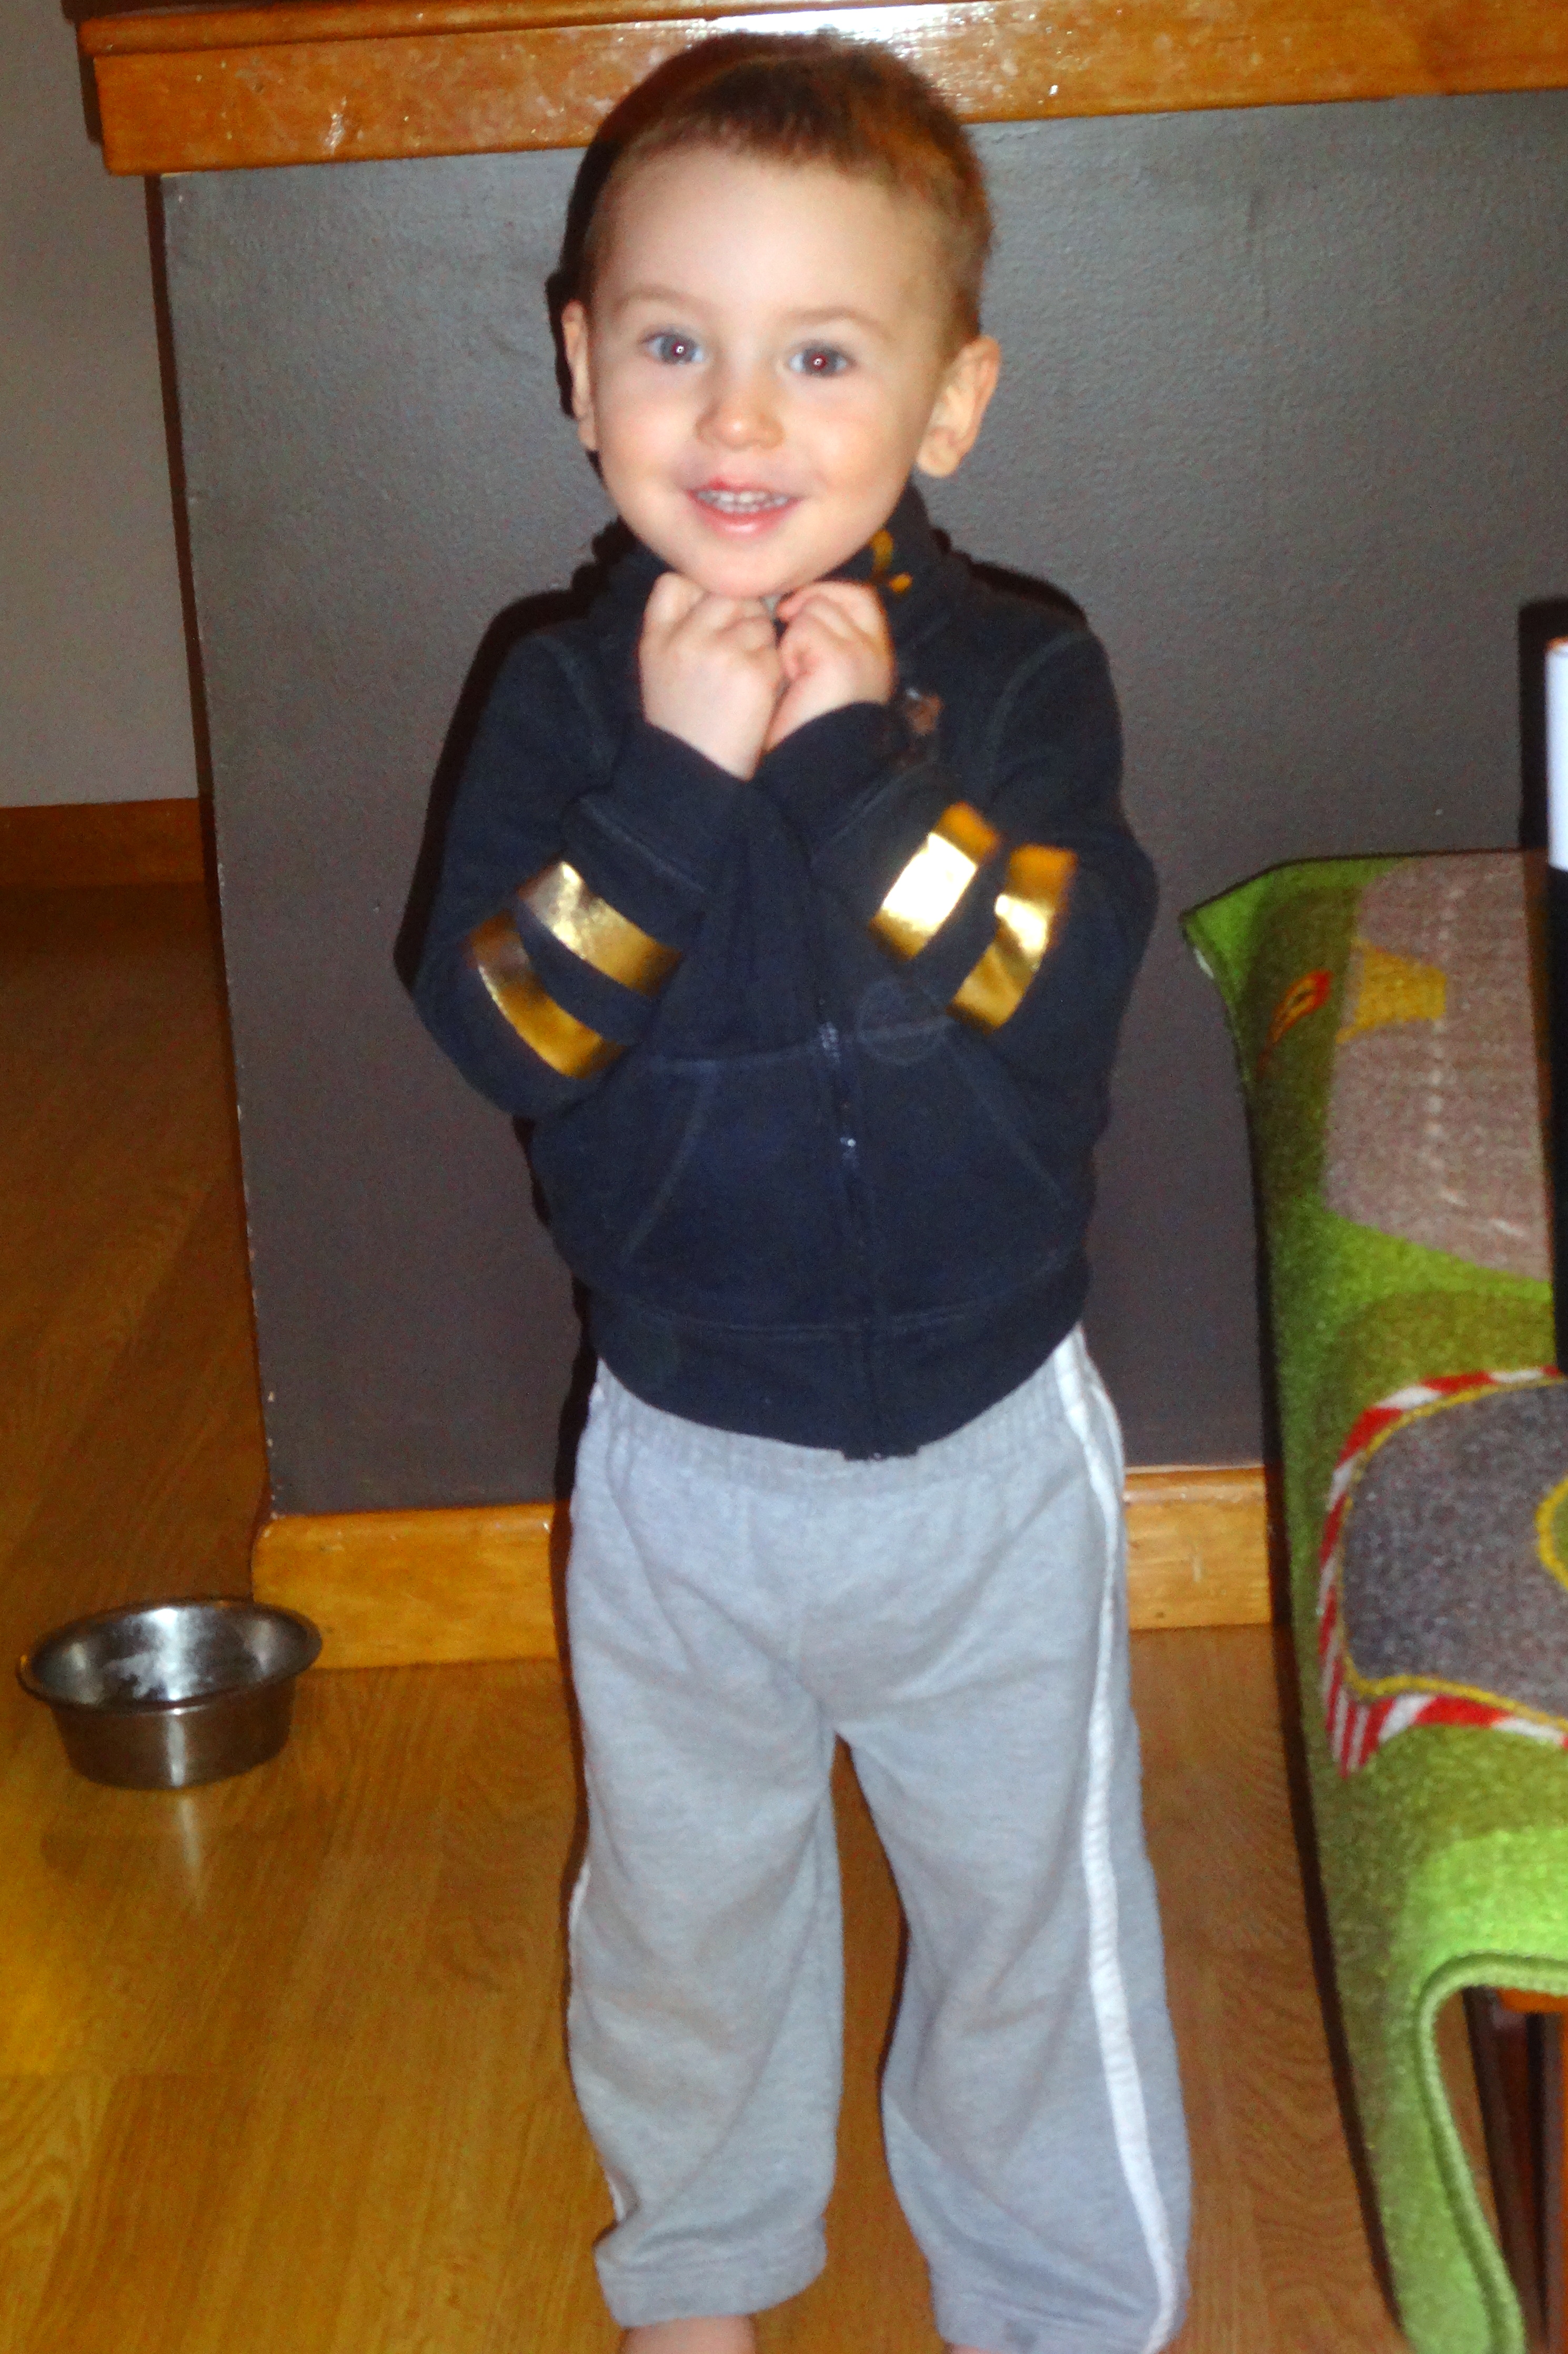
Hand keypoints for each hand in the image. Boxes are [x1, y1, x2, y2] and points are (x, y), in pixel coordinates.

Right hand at [639, 574, 781, 780]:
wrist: (696, 776)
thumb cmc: (685, 726)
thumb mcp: (661, 671)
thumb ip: (680, 629)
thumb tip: (724, 595)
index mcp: (656, 638)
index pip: (676, 582)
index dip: (700, 594)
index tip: (709, 624)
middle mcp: (684, 639)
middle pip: (727, 594)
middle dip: (741, 616)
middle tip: (737, 655)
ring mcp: (717, 653)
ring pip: (757, 620)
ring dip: (760, 646)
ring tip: (743, 683)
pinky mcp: (750, 672)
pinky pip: (775, 650)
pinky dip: (773, 673)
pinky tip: (756, 699)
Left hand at [764, 581, 894, 752]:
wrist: (809, 771)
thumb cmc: (804, 728)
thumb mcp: (821, 678)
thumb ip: (822, 642)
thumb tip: (796, 605)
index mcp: (876, 656)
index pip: (859, 597)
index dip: (825, 594)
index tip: (794, 614)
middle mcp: (876, 651)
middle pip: (837, 596)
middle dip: (805, 610)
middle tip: (785, 636)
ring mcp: (861, 653)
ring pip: (816, 608)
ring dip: (794, 635)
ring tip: (792, 673)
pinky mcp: (841, 659)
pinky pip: (804, 628)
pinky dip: (789, 650)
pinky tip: (790, 679)